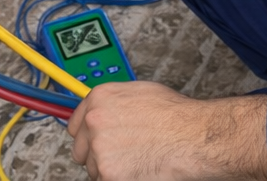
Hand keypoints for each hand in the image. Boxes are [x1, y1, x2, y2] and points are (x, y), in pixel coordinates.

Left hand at [67, 82, 266, 180]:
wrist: (191, 136)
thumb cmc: (174, 115)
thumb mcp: (139, 93)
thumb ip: (114, 103)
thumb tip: (107, 110)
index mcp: (99, 99)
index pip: (75, 124)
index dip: (87, 136)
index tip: (93, 142)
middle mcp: (94, 122)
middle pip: (81, 149)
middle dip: (96, 155)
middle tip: (119, 156)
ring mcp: (100, 149)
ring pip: (94, 168)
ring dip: (109, 169)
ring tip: (135, 161)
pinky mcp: (108, 174)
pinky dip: (119, 179)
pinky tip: (138, 171)